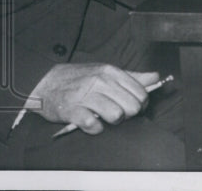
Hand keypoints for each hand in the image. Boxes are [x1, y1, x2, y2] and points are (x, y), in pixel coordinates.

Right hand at [26, 63, 158, 134]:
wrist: (46, 83)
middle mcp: (100, 81)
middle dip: (129, 115)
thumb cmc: (81, 79)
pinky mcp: (71, 110)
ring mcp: (86, 95)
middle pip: (132, 106)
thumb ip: (132, 76)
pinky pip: (93, 125)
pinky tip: (92, 124)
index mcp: (111, 72)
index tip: (134, 108)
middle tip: (119, 114)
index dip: (142, 105)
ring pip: (116, 116)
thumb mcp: (106, 72)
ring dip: (112, 122)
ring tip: (104, 118)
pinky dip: (95, 128)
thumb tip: (155, 76)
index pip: (141, 92)